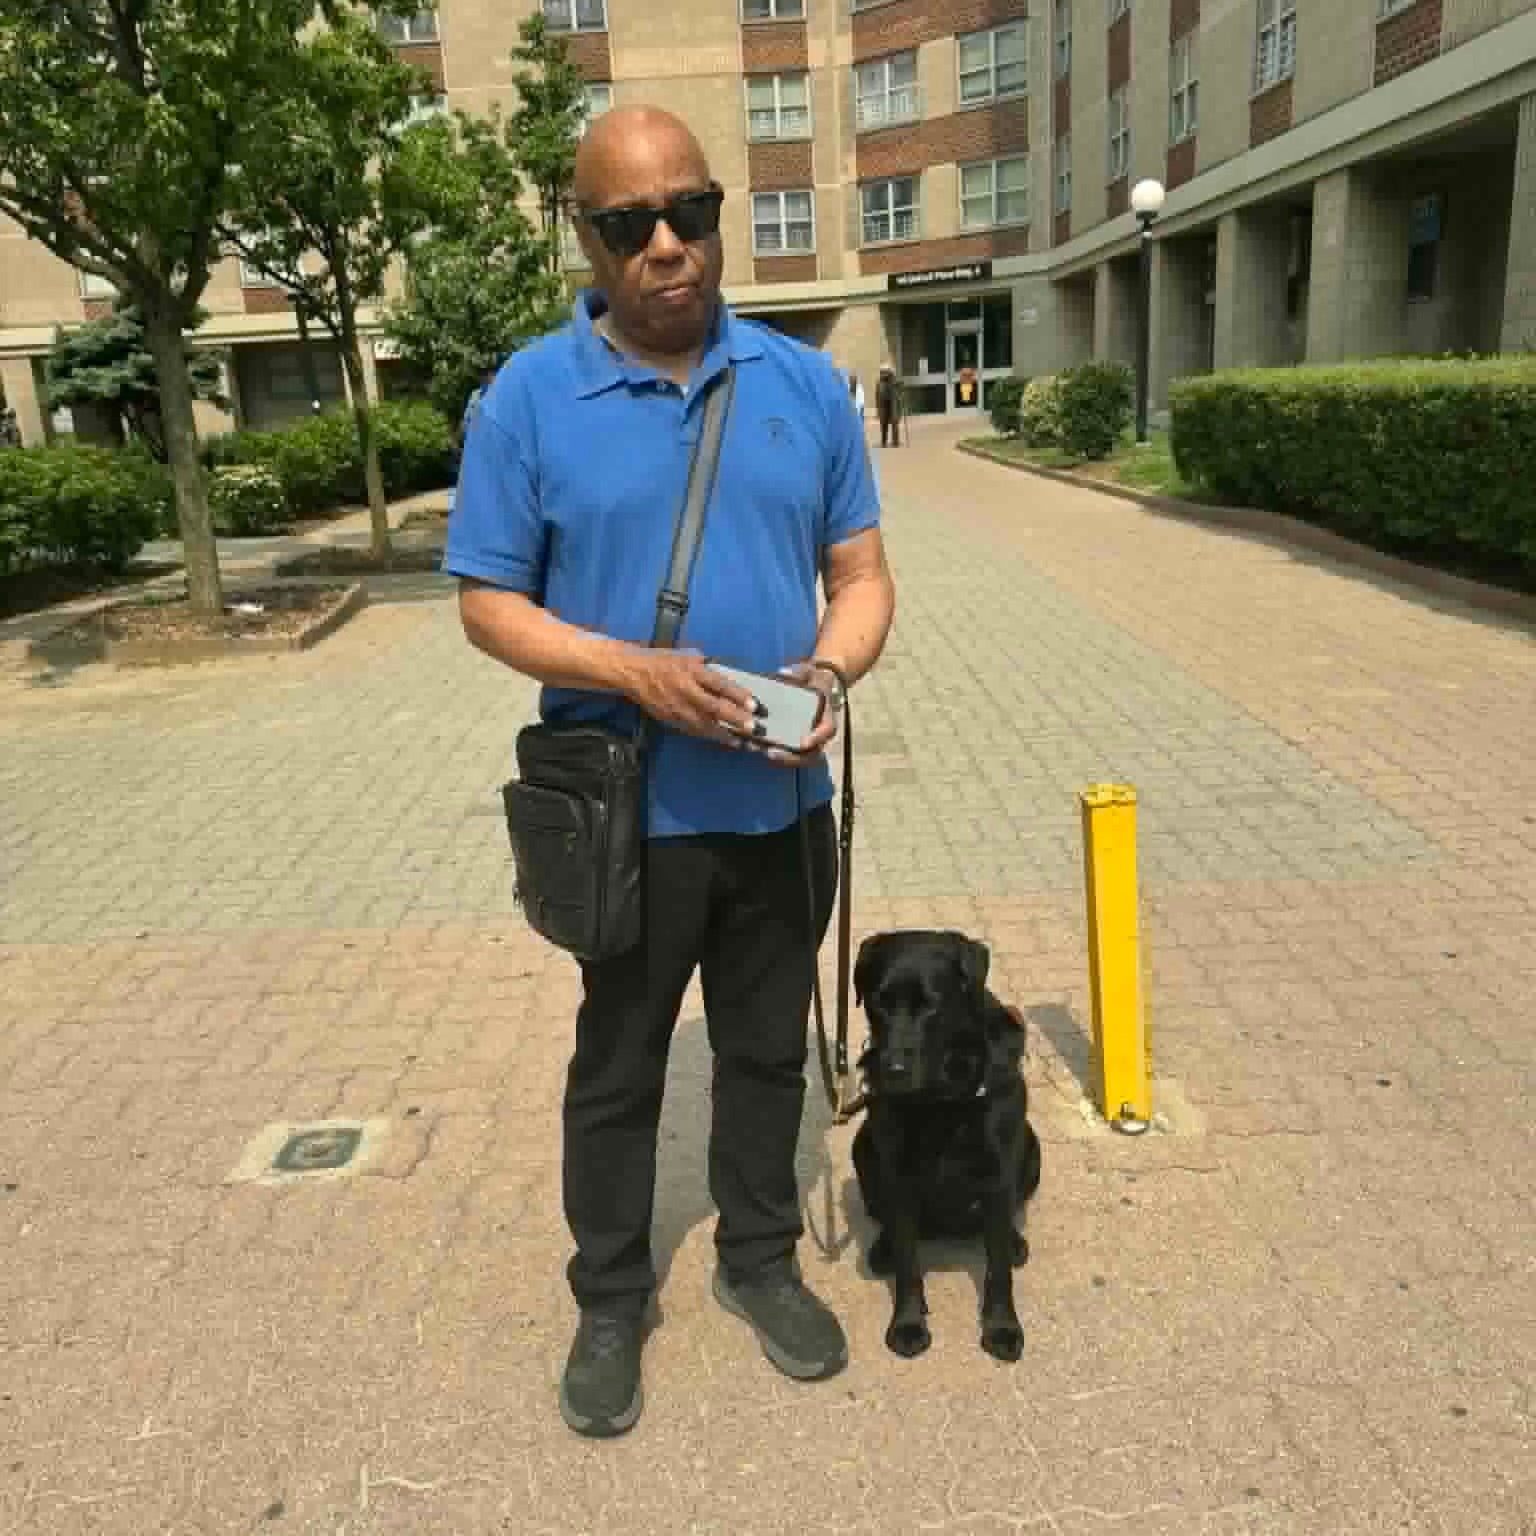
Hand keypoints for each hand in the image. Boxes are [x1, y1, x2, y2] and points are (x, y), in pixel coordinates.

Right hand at [626, 649, 760, 749]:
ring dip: (725, 734)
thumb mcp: (686, 657)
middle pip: (714, 707)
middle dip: (735, 719)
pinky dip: (710, 736)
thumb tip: (727, 681)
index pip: (719, 684)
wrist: (633, 673)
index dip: (737, 695)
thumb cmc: (662, 661)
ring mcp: (678, 708)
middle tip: (753, 728)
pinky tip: (723, 741)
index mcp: (691, 671)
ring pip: (705, 724)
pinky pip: (693, 730)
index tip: (754, 704)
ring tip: (743, 742)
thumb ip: (706, 669)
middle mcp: (686, 690)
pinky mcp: (671, 719)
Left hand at [750, 659, 841, 768]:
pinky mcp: (794, 743)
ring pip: (797, 758)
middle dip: (791, 757)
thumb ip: (798, 672)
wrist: (813, 684)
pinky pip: (786, 754)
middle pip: (811, 754)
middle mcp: (819, 735)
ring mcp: (807, 742)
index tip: (803, 743)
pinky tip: (751, 745)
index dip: (816, 738)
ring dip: (778, 758)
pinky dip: (770, 752)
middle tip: (770, 752)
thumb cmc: (812, 679)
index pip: (827, 731)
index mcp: (827, 718)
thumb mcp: (808, 672)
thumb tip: (783, 672)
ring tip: (756, 749)